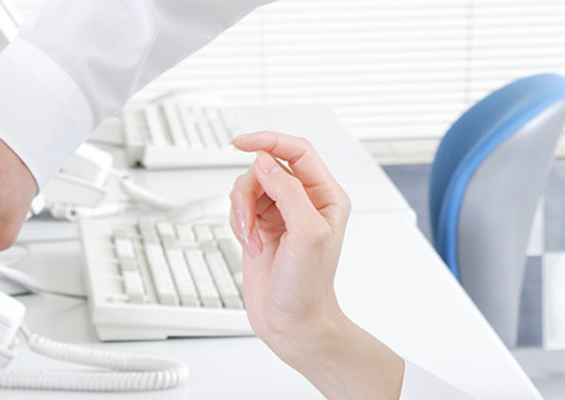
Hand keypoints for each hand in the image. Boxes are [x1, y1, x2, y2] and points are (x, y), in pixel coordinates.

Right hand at [228, 131, 400, 397]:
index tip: (240, 142)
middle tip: (249, 221)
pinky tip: (250, 246)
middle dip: (249, 191)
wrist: (293, 323)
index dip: (269, 141)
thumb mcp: (307, 233)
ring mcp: (281, 214)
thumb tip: (265, 161)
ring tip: (250, 239)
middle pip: (266, 168)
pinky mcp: (261, 227)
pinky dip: (238, 225)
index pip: (298, 151)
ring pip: (248, 187)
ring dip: (241, 211)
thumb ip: (288, 191)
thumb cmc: (308, 287)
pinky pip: (239, 207)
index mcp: (326, 196)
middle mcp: (304, 201)